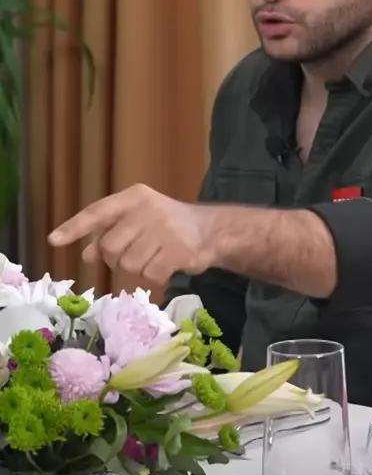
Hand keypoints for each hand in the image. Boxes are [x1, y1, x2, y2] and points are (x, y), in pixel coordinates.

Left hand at [47, 183, 216, 285]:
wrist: (213, 231)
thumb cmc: (169, 226)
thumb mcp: (139, 222)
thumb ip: (112, 234)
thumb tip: (86, 254)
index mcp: (135, 197)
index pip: (98, 211)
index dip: (74, 227)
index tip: (54, 241)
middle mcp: (148, 209)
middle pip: (110, 247)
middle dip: (117, 258)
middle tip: (135, 254)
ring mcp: (165, 230)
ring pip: (129, 264)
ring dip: (138, 268)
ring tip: (156, 257)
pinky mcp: (179, 251)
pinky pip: (149, 275)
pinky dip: (155, 277)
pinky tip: (167, 266)